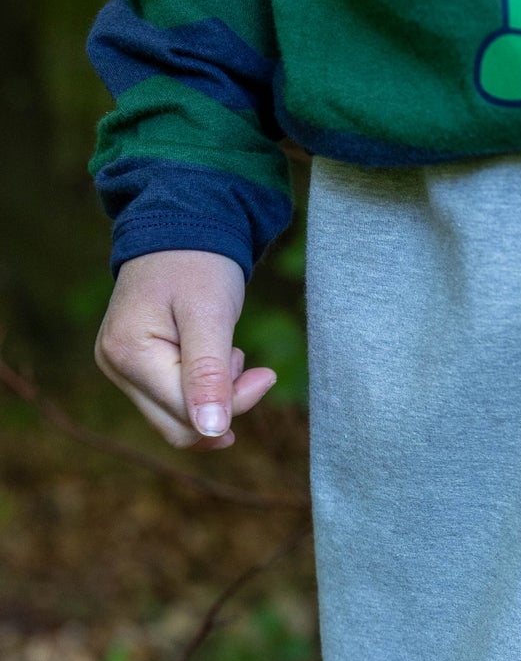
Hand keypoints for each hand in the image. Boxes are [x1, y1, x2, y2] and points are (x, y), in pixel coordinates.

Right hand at [95, 250, 276, 449]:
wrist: (179, 229)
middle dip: (222, 404)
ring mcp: (120, 369)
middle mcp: (115, 366)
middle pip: (180, 427)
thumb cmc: (197, 262)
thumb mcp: (210, 316)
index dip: (233, 403)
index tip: (265, 374)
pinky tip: (211, 356)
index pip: (189, 416)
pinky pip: (173, 402)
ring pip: (178, 419)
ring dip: (213, 395)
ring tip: (223, 350)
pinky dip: (202, 388)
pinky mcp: (132, 368)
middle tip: (241, 360)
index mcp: (128, 354)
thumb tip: (211, 431)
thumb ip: (209, 375)